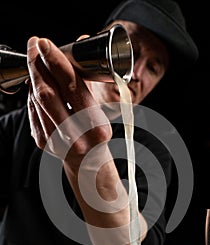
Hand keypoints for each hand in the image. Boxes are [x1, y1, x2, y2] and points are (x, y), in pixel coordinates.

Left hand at [27, 36, 111, 166]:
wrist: (89, 162)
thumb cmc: (97, 133)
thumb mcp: (101, 108)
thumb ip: (89, 77)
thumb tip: (82, 42)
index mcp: (96, 126)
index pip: (72, 87)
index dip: (56, 62)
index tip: (45, 43)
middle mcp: (75, 136)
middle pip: (48, 94)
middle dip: (37, 65)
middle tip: (35, 45)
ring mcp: (56, 141)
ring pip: (37, 100)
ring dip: (34, 76)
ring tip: (37, 60)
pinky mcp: (42, 142)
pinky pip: (32, 109)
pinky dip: (32, 92)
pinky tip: (37, 82)